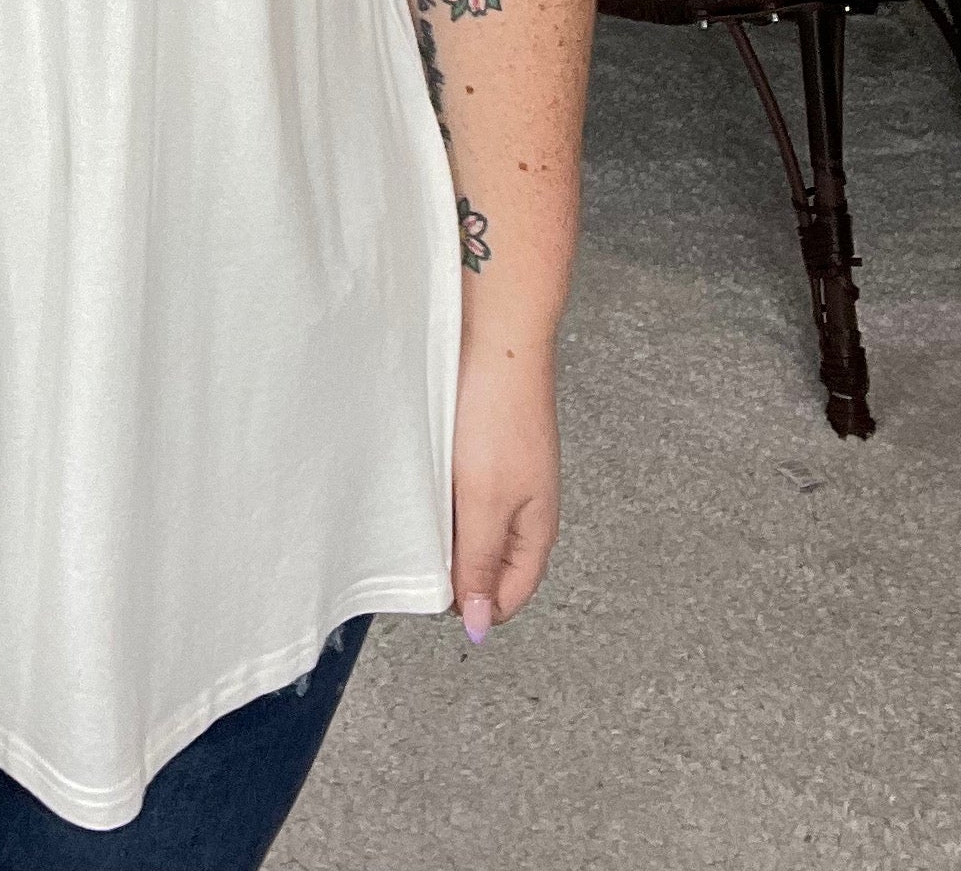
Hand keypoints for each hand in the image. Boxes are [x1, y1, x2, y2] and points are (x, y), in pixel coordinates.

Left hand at [449, 328, 560, 645]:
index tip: (435, 591)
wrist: (496, 338)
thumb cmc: (498, 412)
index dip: (473, 604)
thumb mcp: (483, 502)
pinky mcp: (488, 447)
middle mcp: (527, 506)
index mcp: (537, 530)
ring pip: (474, 524)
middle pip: (492, 562)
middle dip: (457, 564)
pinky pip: (464, 488)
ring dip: (447, 525)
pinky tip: (426, 477)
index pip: (511, 595)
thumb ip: (479, 562)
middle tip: (423, 546)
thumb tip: (481, 622)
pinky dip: (443, 491)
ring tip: (423, 506)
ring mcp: (508, 475)